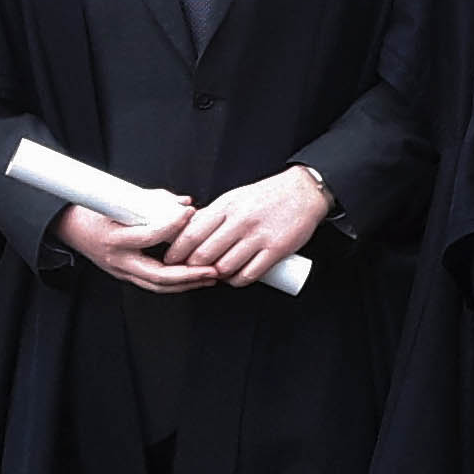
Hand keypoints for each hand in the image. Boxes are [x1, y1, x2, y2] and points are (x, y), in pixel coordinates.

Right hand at [57, 200, 216, 293]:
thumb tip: (185, 201)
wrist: (71, 229)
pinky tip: (195, 279)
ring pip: (158, 286)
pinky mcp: (127, 277)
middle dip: (189, 274)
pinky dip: (176, 284)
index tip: (190, 213)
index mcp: (114, 238)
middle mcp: (118, 260)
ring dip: (187, 284)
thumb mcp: (120, 201)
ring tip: (211, 277)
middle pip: (157, 275)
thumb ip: (155, 200)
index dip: (171, 226)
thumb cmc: (95, 212)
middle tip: (213, 269)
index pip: (147, 235)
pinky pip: (155, 285)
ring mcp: (122, 272)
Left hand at [169, 167, 329, 287]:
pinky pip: (249, 274)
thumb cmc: (265, 196)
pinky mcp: (275, 250)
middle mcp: (240, 221)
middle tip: (191, 271)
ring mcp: (258, 236)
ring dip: (216, 276)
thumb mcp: (234, 198)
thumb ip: (212, 215)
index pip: (192, 233)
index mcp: (226, 206)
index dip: (177, 251)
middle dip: (193, 267)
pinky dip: (237, 281)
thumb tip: (185, 231)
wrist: (303, 192)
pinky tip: (235, 278)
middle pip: (205, 254)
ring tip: (215, 274)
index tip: (171, 260)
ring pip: (225, 267)